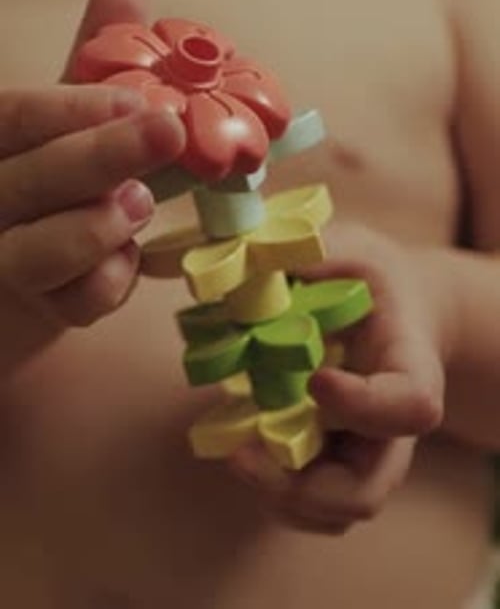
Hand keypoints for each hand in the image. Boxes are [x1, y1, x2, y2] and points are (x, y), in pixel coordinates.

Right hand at [0, 0, 184, 327]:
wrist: (21, 281)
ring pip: (30, 255)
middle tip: (166, 129)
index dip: (71, 109)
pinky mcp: (30, 313)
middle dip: (99, 155)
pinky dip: (105, 286)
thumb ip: (90, 61)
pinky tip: (129, 262)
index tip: (137, 98)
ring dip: (92, 229)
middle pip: (26, 181)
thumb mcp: (64, 121)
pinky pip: (68, 306)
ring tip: (140, 202)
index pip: (13, 118)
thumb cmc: (47, 186)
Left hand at [231, 222, 447, 533]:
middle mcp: (392, 428)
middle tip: (242, 456)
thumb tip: (246, 263)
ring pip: (332, 509)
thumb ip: (315, 251)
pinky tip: (240, 448)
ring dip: (276, 493)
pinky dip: (270, 490)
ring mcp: (363, 453)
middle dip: (302, 486)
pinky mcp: (333, 463)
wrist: (391, 313)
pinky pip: (308, 504)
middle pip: (367, 488)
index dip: (364, 406)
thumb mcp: (356, 248)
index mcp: (411, 368)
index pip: (409, 406)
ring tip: (233, 451)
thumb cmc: (374, 280)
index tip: (316, 379)